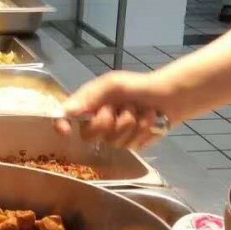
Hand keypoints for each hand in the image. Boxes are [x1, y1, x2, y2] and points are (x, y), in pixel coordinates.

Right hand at [55, 71, 172, 149]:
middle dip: (106, 121)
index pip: (65, 117)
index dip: (61, 125)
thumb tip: (67, 111)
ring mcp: (114, 137)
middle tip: (118, 108)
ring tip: (139, 110)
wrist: (169, 95)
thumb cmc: (138, 86)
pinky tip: (148, 120)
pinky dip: (143, 130)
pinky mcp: (131, 145)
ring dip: (131, 122)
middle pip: (88, 135)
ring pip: (113, 141)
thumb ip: (90, 96)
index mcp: (88, 106)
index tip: (65, 131)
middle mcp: (97, 123)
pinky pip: (131, 144)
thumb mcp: (112, 83)